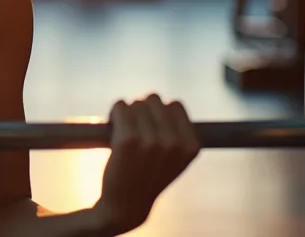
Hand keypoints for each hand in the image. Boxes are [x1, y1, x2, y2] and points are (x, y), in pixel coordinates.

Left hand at [93, 95, 199, 233]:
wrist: (127, 204)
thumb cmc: (149, 176)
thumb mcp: (176, 159)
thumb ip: (179, 133)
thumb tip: (170, 103)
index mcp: (191, 147)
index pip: (175, 105)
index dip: (159, 111)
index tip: (150, 124)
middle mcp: (175, 144)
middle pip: (154, 100)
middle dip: (142, 109)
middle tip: (133, 127)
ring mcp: (152, 142)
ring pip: (136, 103)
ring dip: (127, 112)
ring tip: (123, 131)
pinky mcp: (128, 140)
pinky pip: (120, 106)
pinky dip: (114, 111)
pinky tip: (112, 125)